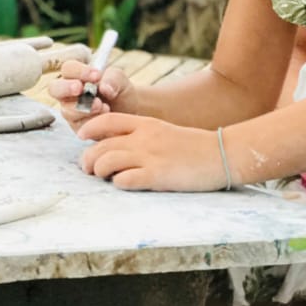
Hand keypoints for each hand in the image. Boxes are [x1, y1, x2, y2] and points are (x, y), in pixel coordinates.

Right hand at [51, 59, 136, 128]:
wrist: (131, 115)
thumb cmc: (121, 94)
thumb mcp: (121, 81)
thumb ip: (113, 78)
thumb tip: (103, 86)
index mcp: (77, 76)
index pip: (69, 69)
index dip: (79, 71)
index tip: (96, 75)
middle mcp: (70, 93)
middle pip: (54, 88)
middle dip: (67, 88)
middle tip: (81, 89)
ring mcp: (71, 111)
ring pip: (66, 110)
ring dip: (85, 108)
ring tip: (103, 106)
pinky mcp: (78, 127)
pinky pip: (78, 126)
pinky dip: (92, 121)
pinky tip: (104, 117)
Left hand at [76, 113, 228, 191]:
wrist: (222, 154)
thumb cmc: (193, 146)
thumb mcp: (163, 131)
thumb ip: (141, 135)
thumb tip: (116, 146)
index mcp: (145, 124)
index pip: (107, 121)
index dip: (90, 129)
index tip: (83, 138)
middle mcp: (143, 138)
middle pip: (101, 146)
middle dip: (89, 159)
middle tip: (88, 168)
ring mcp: (150, 156)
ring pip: (107, 161)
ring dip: (100, 171)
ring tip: (103, 177)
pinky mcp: (158, 176)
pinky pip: (126, 180)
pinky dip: (119, 183)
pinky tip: (123, 184)